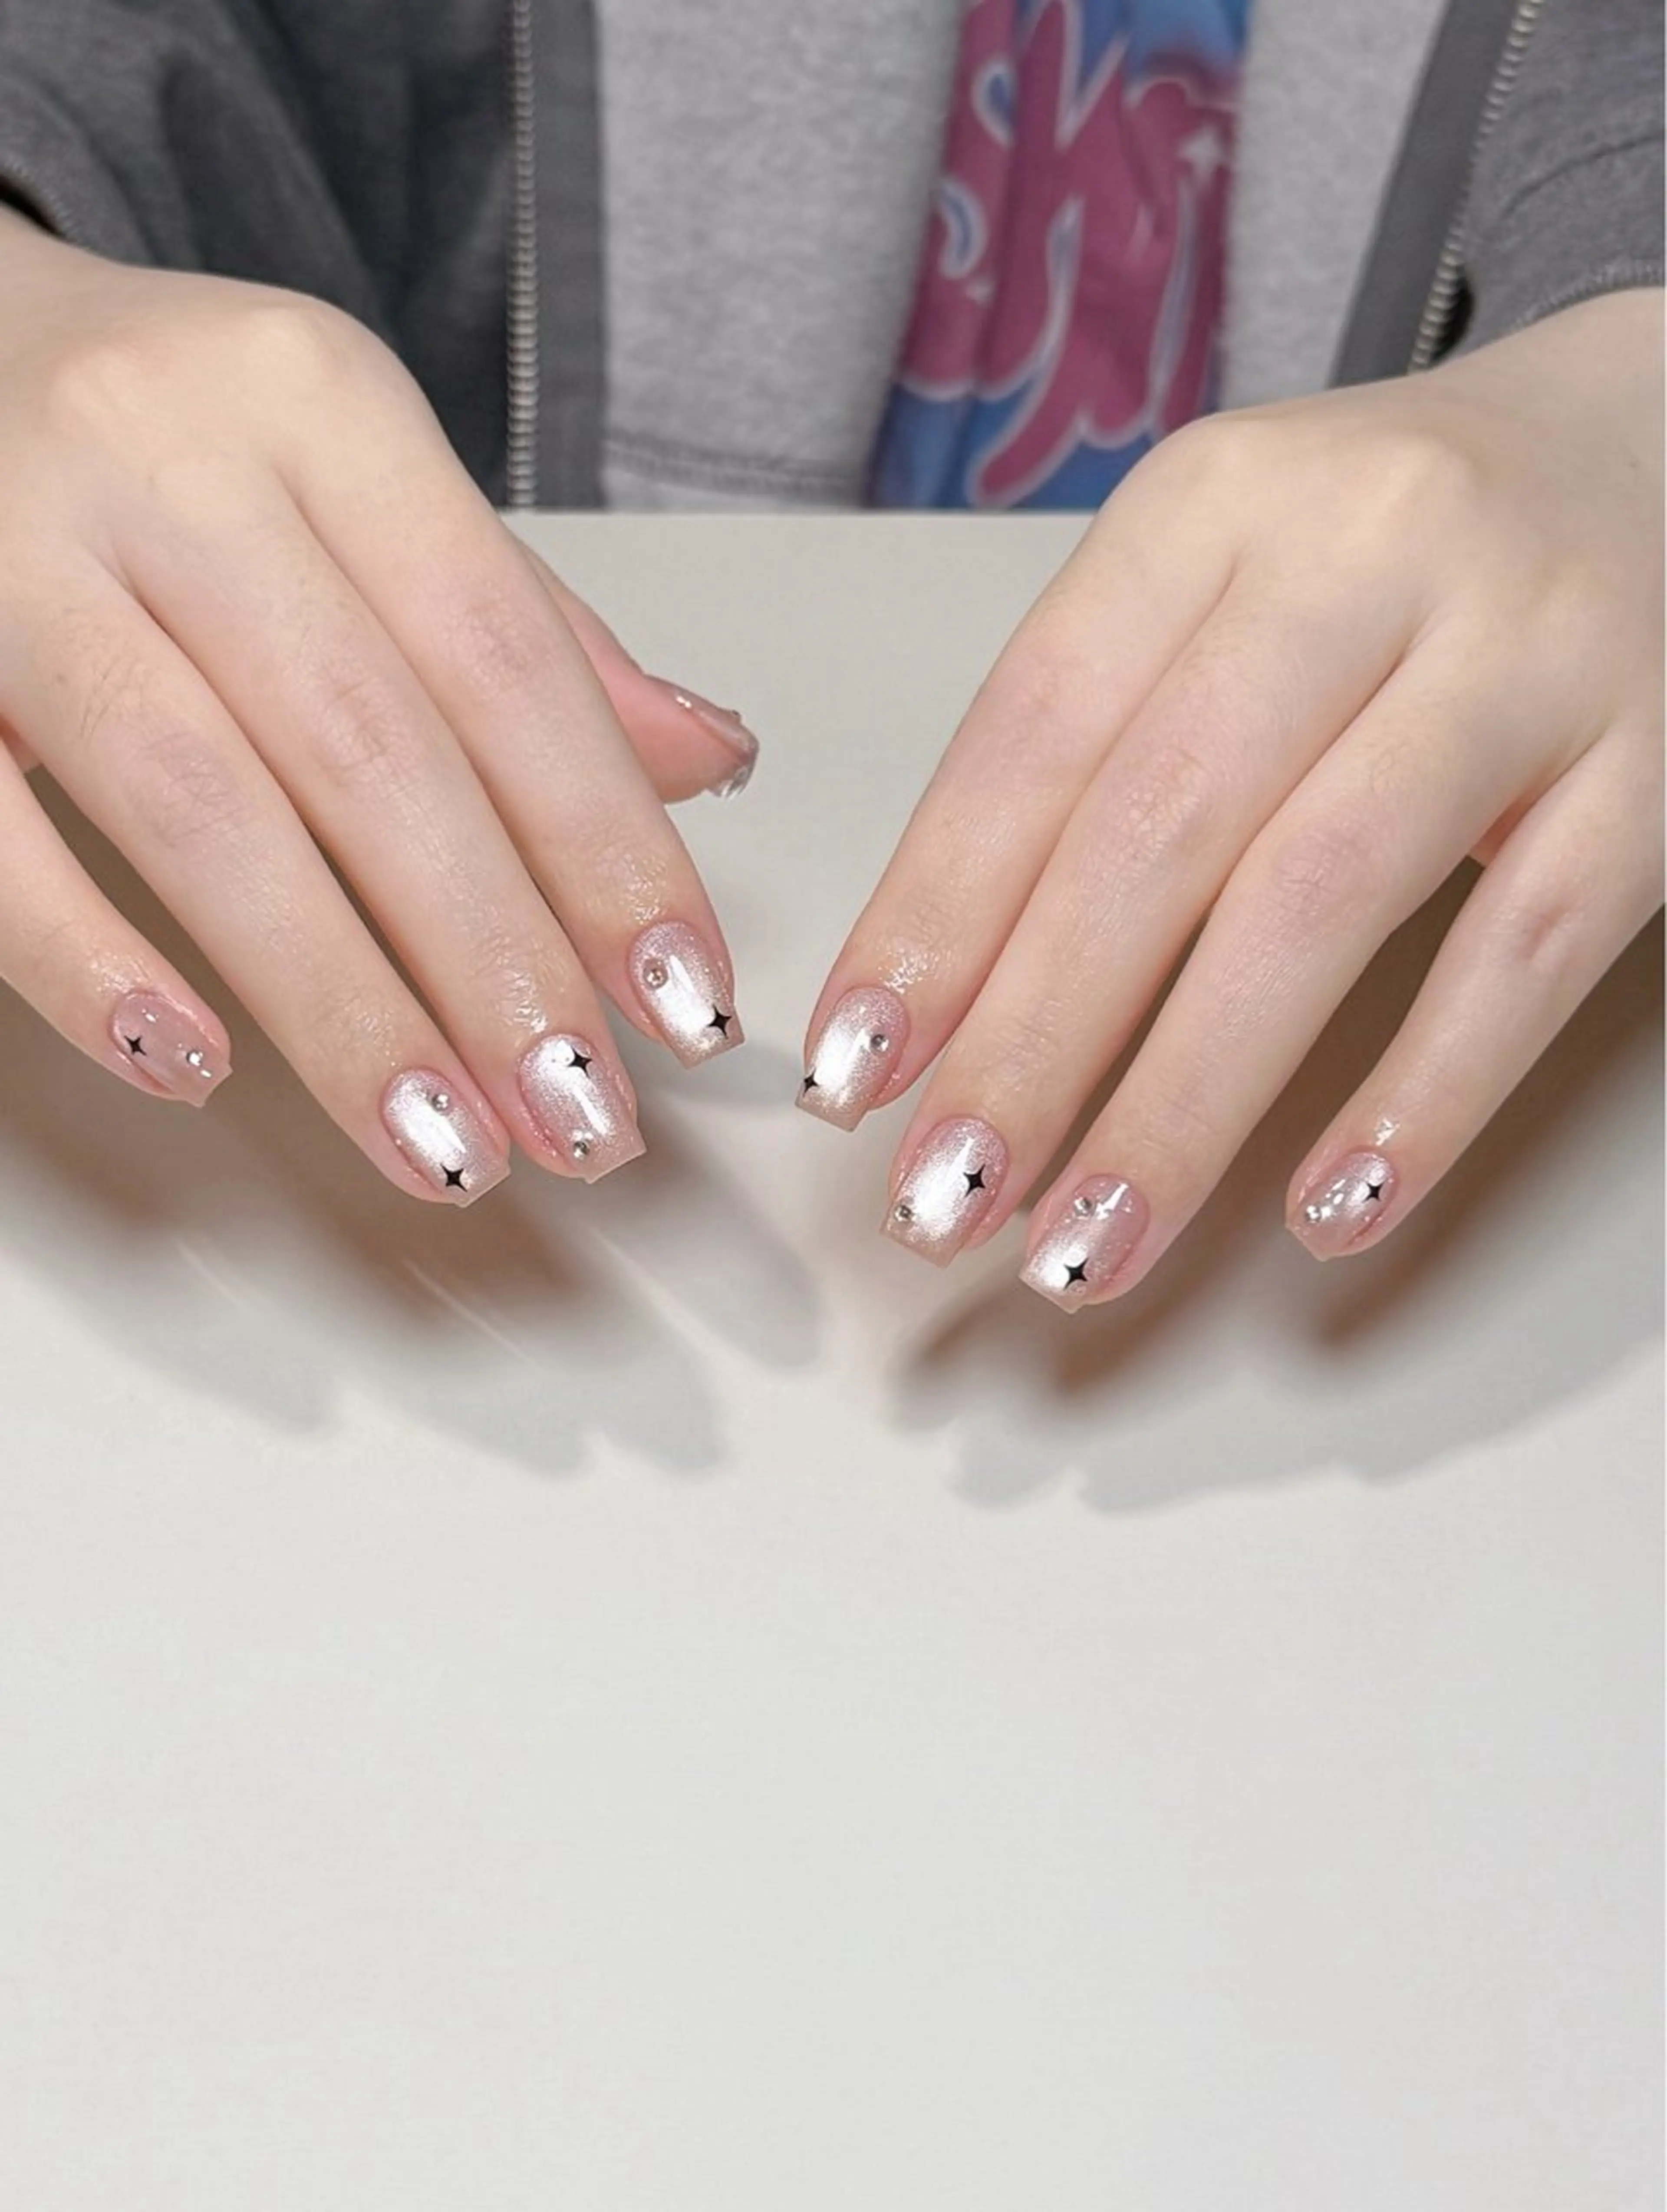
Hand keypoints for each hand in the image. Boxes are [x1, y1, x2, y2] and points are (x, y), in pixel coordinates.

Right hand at [0, 210, 755, 1203]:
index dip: (605, 842)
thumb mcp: (359, 474)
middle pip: (366, 748)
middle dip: (492, 958)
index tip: (682, 996)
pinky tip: (198, 1064)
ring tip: (444, 1144)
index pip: (501, 653)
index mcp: (315, 404)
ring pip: (199, 806)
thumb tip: (703, 760)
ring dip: (337, 1003)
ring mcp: (7, 555)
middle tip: (582, 1115)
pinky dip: (87, 958)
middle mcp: (164, 463)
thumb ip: (523, 627)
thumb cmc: (174, 434)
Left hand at [802, 289, 1663, 1304]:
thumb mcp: (1222, 584)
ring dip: (1187, 1100)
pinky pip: (1526, 955)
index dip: (932, 916)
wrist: (1664, 441)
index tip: (857, 1071)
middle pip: (1159, 828)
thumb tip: (942, 986)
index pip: (1036, 731)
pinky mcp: (1654, 764)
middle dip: (1033, 1039)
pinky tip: (1327, 1210)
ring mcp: (1525, 656)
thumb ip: (1094, 750)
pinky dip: (1419, 1094)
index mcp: (1215, 505)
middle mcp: (1363, 556)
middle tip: (943, 1196)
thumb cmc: (1396, 553)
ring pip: (1321, 900)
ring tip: (1089, 1241)